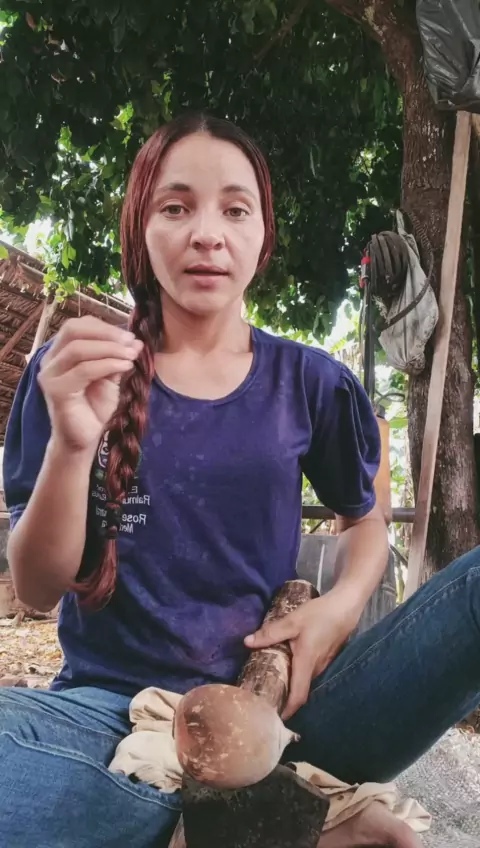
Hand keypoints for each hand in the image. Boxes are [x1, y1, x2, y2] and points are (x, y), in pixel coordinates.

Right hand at [38, 316, 142, 454]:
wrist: (84, 439)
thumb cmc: (94, 408)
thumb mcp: (109, 378)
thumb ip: (116, 358)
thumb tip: (136, 341)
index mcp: (60, 352)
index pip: (77, 326)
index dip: (104, 326)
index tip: (129, 336)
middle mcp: (50, 360)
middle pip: (73, 330)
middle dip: (106, 333)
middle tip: (131, 341)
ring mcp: (50, 375)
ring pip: (78, 349)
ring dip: (110, 348)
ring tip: (132, 355)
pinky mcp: (56, 391)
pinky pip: (83, 370)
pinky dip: (107, 365)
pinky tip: (126, 367)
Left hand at [244, 592, 358, 719]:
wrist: (346, 605)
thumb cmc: (319, 614)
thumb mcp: (292, 621)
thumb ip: (270, 632)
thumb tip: (247, 642)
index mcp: (306, 663)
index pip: (298, 696)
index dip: (287, 710)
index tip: (273, 718)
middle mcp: (316, 668)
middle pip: (301, 691)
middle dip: (285, 700)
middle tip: (265, 700)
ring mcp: (324, 663)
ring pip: (306, 681)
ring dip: (291, 686)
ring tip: (272, 685)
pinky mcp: (326, 656)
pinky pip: (310, 672)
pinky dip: (298, 675)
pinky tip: (288, 666)